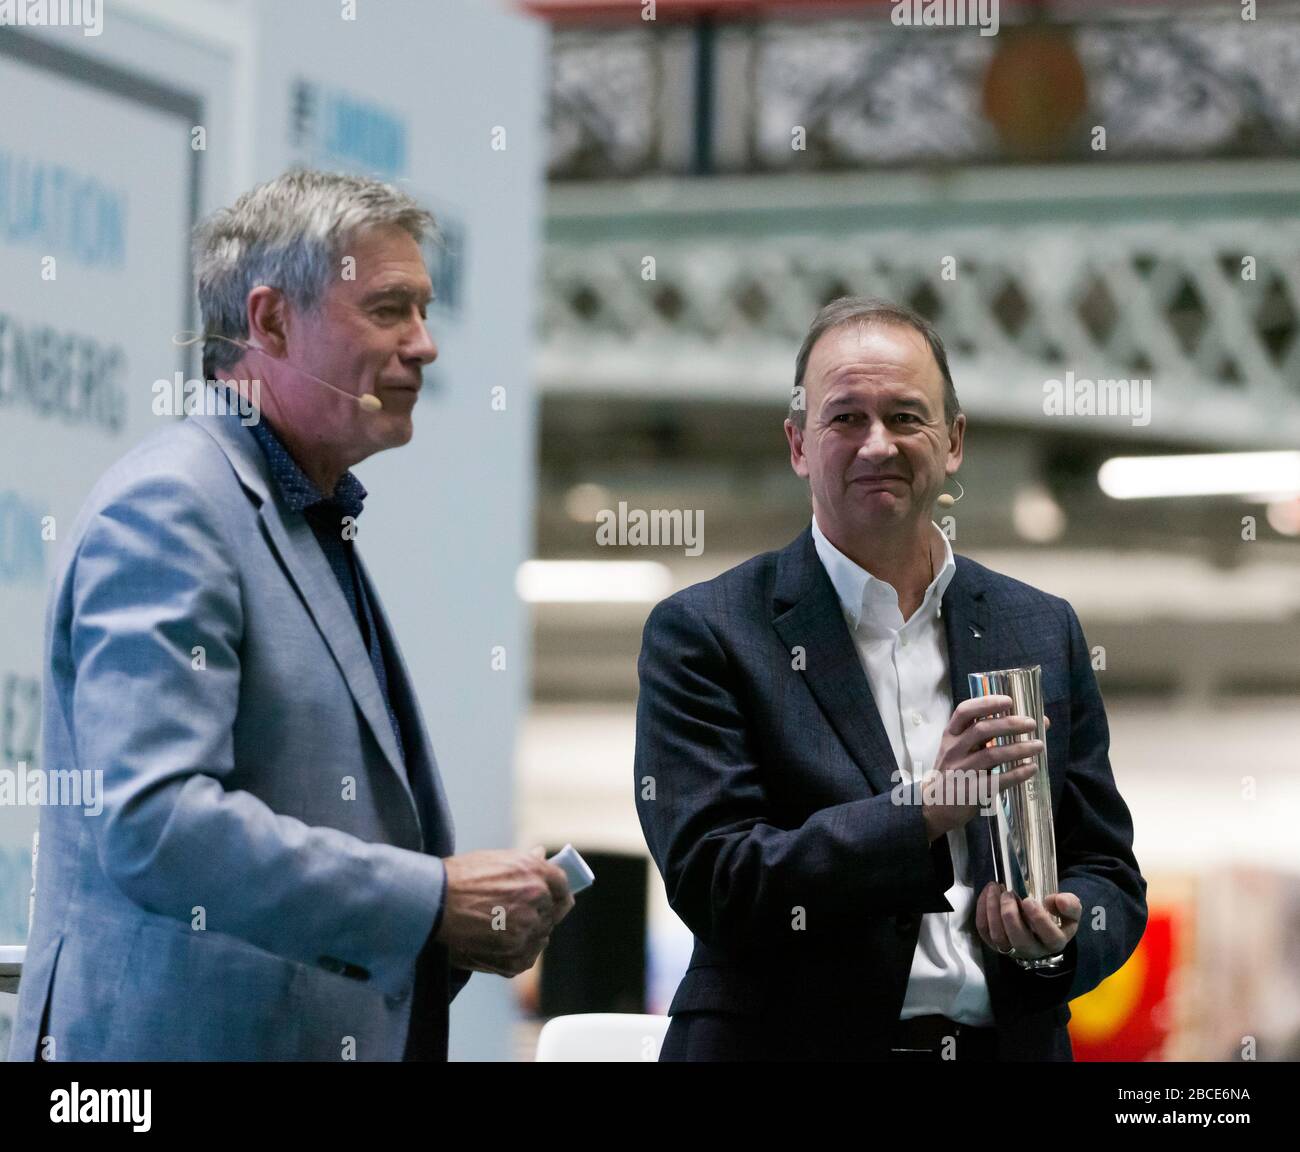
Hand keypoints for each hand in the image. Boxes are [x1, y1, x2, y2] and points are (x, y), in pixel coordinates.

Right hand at [435, 846, 574, 976]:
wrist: (432, 904)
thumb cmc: (459, 877)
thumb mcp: (495, 858)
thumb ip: (524, 861)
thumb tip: (541, 856)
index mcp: (535, 873)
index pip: (562, 885)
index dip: (559, 893)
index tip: (556, 899)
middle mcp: (536, 900)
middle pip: (552, 913)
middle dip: (540, 913)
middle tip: (520, 915)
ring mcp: (526, 930)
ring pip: (540, 936)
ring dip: (529, 934)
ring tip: (504, 929)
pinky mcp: (514, 955)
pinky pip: (528, 957)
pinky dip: (518, 953)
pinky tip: (500, 944)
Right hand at [921, 697, 1048, 840]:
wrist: (934, 807)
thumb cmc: (953, 772)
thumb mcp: (958, 750)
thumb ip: (984, 737)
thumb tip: (1026, 722)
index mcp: (950, 735)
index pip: (964, 712)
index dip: (986, 703)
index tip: (1009, 700)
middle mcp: (953, 750)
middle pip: (982, 730)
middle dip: (1010, 724)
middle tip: (1031, 724)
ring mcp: (961, 771)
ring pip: (992, 755)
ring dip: (1019, 748)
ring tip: (1038, 745)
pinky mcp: (971, 791)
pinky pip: (997, 780)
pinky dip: (1017, 774)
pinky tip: (1031, 768)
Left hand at [976, 881, 1080, 963]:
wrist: (1039, 930)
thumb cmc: (1055, 919)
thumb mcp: (1069, 912)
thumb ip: (1070, 905)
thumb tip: (1059, 900)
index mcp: (1054, 942)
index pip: (1050, 937)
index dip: (1039, 919)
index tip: (1029, 900)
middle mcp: (1033, 950)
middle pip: (1019, 939)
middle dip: (1010, 914)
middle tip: (1008, 893)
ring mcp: (1012, 949)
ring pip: (998, 936)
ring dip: (993, 910)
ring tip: (994, 888)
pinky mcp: (995, 944)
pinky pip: (984, 931)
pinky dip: (982, 911)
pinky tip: (987, 894)